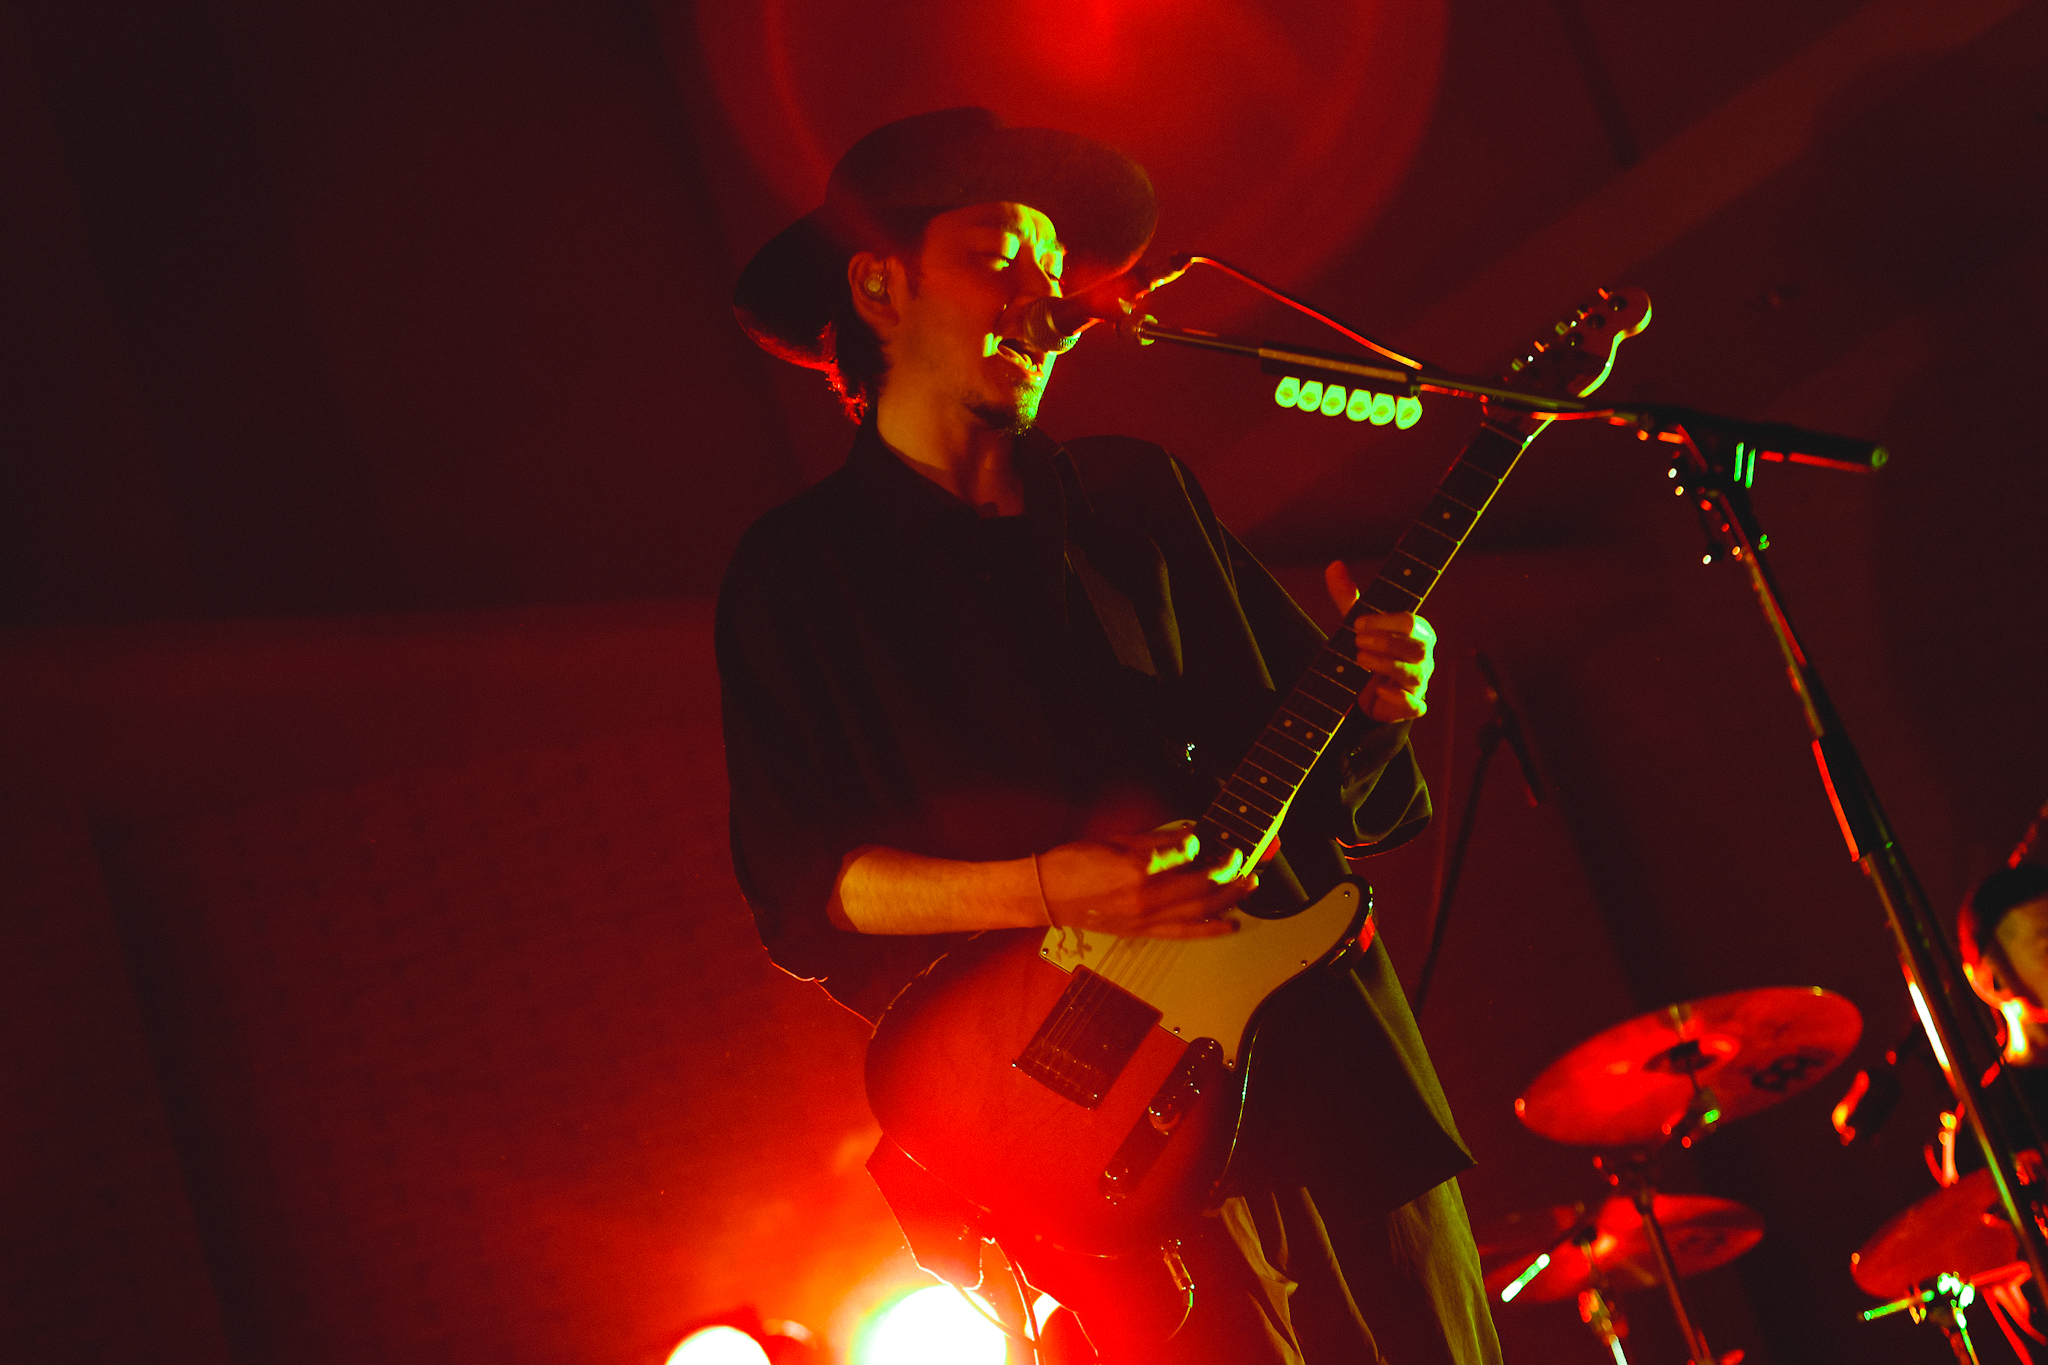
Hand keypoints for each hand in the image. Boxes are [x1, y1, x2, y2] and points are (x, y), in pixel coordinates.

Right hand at [1036, 825, 1254, 938]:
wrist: (1047, 895)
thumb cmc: (1072, 864)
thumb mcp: (1116, 841)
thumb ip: (1156, 839)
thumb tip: (1188, 835)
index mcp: (1137, 868)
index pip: (1185, 853)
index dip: (1202, 843)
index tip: (1209, 837)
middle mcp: (1146, 897)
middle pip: (1201, 885)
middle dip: (1228, 871)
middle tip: (1244, 858)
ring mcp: (1146, 919)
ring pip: (1200, 911)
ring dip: (1229, 898)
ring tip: (1249, 885)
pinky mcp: (1143, 932)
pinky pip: (1185, 933)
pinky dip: (1212, 929)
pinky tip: (1231, 923)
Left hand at [1325, 561, 1435, 721]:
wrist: (1370, 691)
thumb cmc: (1371, 649)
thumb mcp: (1359, 624)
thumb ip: (1349, 597)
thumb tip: (1334, 565)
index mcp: (1417, 631)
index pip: (1410, 622)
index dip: (1384, 622)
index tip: (1357, 623)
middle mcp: (1424, 656)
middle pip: (1416, 647)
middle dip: (1384, 642)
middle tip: (1356, 641)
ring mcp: (1421, 682)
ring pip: (1413, 674)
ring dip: (1385, 666)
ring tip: (1359, 659)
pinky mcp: (1413, 706)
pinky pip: (1414, 705)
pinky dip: (1398, 699)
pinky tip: (1379, 691)